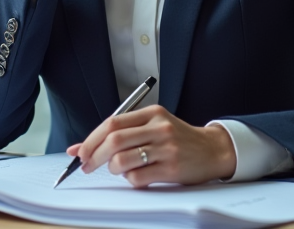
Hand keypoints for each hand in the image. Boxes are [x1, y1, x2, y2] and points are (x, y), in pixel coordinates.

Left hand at [67, 105, 236, 186]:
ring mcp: (166, 148)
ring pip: (122, 160)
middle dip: (94, 156)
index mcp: (152, 113)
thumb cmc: (177, 139)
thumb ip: (121, 132)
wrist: (213, 150)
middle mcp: (159, 127)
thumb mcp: (153, 126)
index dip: (91, 139)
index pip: (112, 123)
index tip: (80, 152)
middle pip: (114, 141)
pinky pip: (138, 178)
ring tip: (118, 169)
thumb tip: (81, 147)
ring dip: (113, 169)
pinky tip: (136, 175)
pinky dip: (130, 180)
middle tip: (87, 165)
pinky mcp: (172, 168)